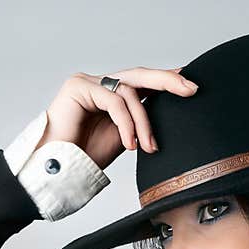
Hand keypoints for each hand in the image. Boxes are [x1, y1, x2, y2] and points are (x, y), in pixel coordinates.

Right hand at [35, 66, 198, 169]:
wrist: (57, 171)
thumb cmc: (86, 158)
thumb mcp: (125, 138)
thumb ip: (141, 122)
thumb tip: (170, 114)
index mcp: (112, 96)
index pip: (143, 83)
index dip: (166, 82)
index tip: (191, 86)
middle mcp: (101, 85)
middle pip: (139, 76)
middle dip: (168, 81)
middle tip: (191, 89)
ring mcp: (89, 83)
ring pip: (129, 92)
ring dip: (143, 122)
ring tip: (148, 147)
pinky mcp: (79, 87)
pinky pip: (114, 101)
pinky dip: (126, 123)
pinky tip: (130, 144)